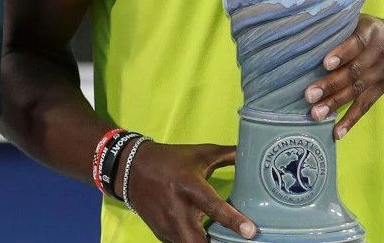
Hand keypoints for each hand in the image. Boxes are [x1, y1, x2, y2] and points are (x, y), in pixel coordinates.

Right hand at [122, 141, 256, 241]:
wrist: (130, 168)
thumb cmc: (171, 160)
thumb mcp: (200, 154)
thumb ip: (228, 155)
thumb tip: (253, 150)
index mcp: (189, 186)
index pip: (213, 206)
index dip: (233, 220)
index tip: (251, 232)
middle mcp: (176, 208)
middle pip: (197, 241)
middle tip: (232, 241)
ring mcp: (166, 224)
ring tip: (218, 238)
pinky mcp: (161, 233)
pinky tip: (200, 237)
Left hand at [304, 14, 383, 138]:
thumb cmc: (368, 30)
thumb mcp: (358, 20)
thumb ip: (337, 25)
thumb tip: (301, 29)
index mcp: (370, 32)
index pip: (356, 43)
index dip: (341, 54)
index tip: (325, 64)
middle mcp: (379, 53)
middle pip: (354, 72)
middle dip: (331, 85)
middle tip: (309, 95)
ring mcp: (382, 73)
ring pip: (358, 91)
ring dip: (336, 104)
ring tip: (316, 114)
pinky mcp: (382, 89)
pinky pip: (366, 106)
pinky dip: (351, 120)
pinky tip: (337, 132)